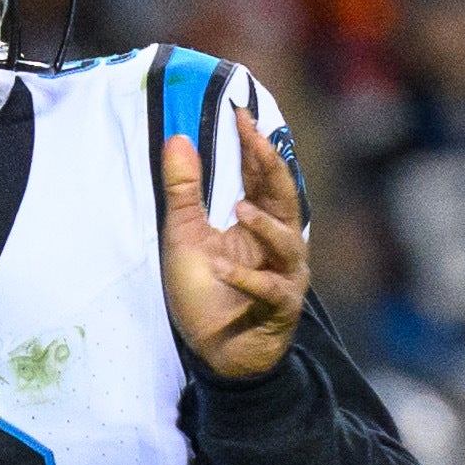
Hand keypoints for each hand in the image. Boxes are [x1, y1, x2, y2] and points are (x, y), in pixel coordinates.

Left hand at [158, 97, 307, 380]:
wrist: (216, 351)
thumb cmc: (206, 291)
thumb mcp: (184, 234)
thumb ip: (184, 189)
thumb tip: (177, 137)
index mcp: (260, 222)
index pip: (263, 176)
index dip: (255, 144)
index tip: (241, 113)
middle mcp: (279, 245)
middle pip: (285, 198)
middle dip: (271, 166)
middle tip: (254, 137)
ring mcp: (284, 277)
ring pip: (287, 243)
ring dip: (264, 225)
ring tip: (239, 208)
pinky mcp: (279, 310)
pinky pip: (269, 291)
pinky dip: (246, 280)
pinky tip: (222, 268)